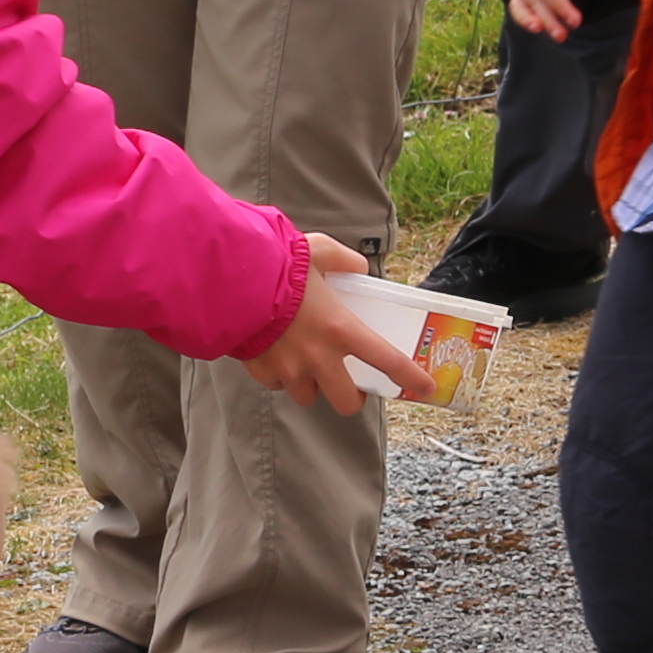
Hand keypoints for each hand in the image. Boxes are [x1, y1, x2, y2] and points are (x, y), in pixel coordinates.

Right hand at [239, 235, 420, 413]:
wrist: (227, 281)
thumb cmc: (275, 265)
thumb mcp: (316, 249)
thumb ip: (342, 259)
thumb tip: (357, 267)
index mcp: (340, 328)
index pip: (386, 361)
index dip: (410, 377)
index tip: (425, 388)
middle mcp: (318, 357)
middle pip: (346, 402)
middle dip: (350, 398)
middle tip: (348, 385)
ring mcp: (288, 369)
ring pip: (307, 396)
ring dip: (310, 385)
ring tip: (303, 365)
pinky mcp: (261, 371)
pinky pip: (276, 384)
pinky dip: (279, 376)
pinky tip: (274, 355)